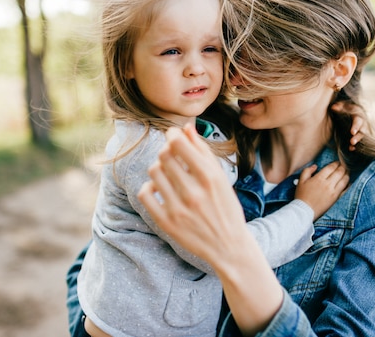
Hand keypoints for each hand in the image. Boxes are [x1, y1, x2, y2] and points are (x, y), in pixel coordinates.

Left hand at [138, 124, 248, 266]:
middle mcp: (193, 192)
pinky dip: (150, 187)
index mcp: (210, 177)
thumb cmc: (226, 208)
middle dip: (167, 152)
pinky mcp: (166, 222)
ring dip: (159, 168)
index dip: (173, 135)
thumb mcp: (221, 178)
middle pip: (164, 156)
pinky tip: (160, 189)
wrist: (229, 246)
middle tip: (173, 157)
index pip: (178, 144)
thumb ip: (202, 151)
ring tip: (169, 175)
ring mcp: (178, 208)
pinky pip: (145, 194)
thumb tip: (185, 128)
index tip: (173, 137)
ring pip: (154, 172)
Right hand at [296, 162, 348, 219]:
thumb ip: (307, 171)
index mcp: (319, 178)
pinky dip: (348, 185)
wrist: (305, 210)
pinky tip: (349, 182)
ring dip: (347, 174)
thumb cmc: (302, 196)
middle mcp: (327, 184)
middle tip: (344, 165)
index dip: (335, 163)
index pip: (331, 167)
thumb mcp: (300, 181)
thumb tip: (315, 166)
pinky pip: (345, 190)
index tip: (337, 162)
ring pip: (344, 180)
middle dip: (343, 167)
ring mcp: (333, 192)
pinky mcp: (336, 198)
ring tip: (347, 172)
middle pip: (339, 172)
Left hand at [331, 102, 366, 150]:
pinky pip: (360, 141)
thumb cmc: (348, 109)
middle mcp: (362, 123)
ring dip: (357, 141)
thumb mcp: (344, 106)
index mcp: (358, 115)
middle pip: (362, 130)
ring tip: (351, 146)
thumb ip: (339, 106)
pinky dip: (357, 145)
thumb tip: (333, 107)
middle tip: (352, 142)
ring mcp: (362, 130)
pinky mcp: (360, 135)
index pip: (358, 121)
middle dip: (357, 137)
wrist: (355, 112)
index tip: (352, 132)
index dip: (355, 127)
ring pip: (362, 136)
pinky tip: (351, 148)